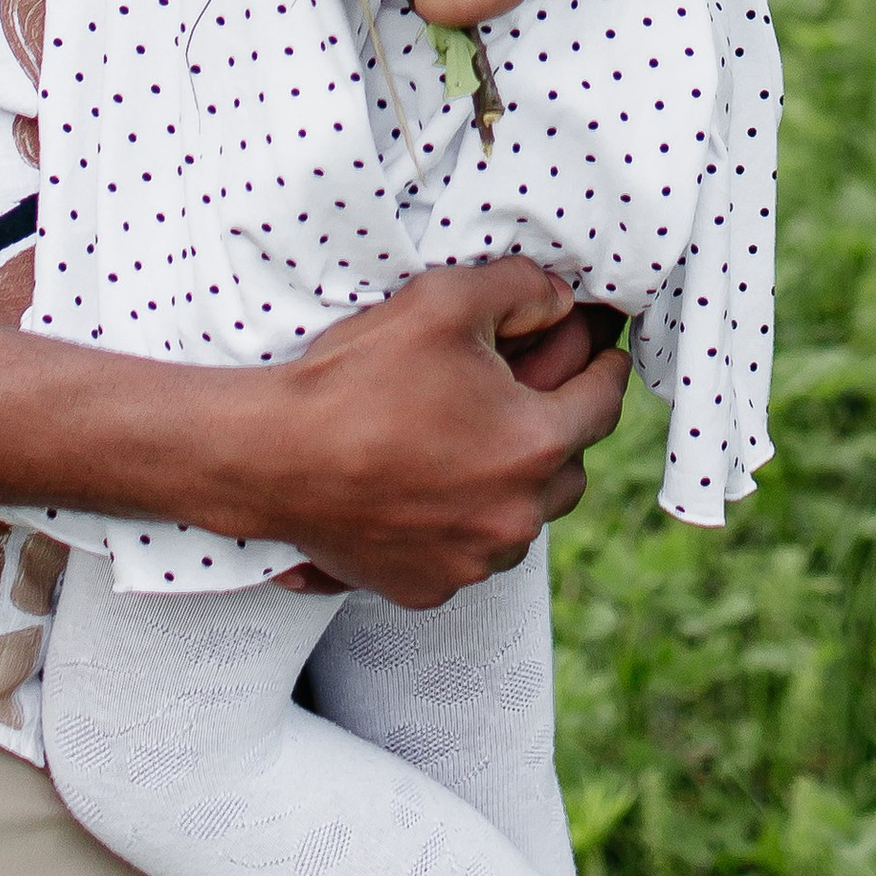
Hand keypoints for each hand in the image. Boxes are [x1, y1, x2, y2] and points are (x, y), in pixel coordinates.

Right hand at [259, 258, 630, 605]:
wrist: (270, 456)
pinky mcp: (428, 586)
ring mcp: (473, 560)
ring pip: (523, 520)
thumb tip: (558, 298)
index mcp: (534, 445)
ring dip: (512, 487)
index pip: (602, 403)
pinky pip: (470, 555)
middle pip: (571, 472)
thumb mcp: (442, 301)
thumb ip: (518, 289)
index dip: (605, 370)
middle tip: (530, 402)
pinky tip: (429, 491)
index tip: (605, 356)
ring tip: (474, 449)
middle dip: (559, 433)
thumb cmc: (356, 378)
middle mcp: (516, 515)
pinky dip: (463, 525)